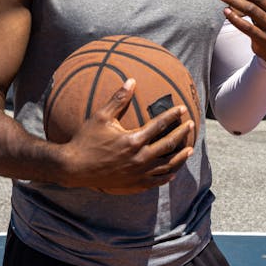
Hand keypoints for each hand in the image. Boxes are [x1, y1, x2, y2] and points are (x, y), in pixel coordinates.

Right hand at [57, 79, 193, 192]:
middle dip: (182, 134)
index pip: (160, 125)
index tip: (182, 109)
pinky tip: (173, 172)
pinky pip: (156, 181)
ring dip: (180, 157)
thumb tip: (131, 80)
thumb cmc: (86, 140)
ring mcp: (138, 174)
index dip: (173, 116)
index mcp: (133, 140)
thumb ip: (118, 99)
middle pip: (168, 145)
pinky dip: (167, 176)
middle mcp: (139, 158)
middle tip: (191, 125)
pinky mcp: (134, 185)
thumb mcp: (101, 116)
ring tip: (189, 149)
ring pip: (167, 166)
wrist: (74, 169)